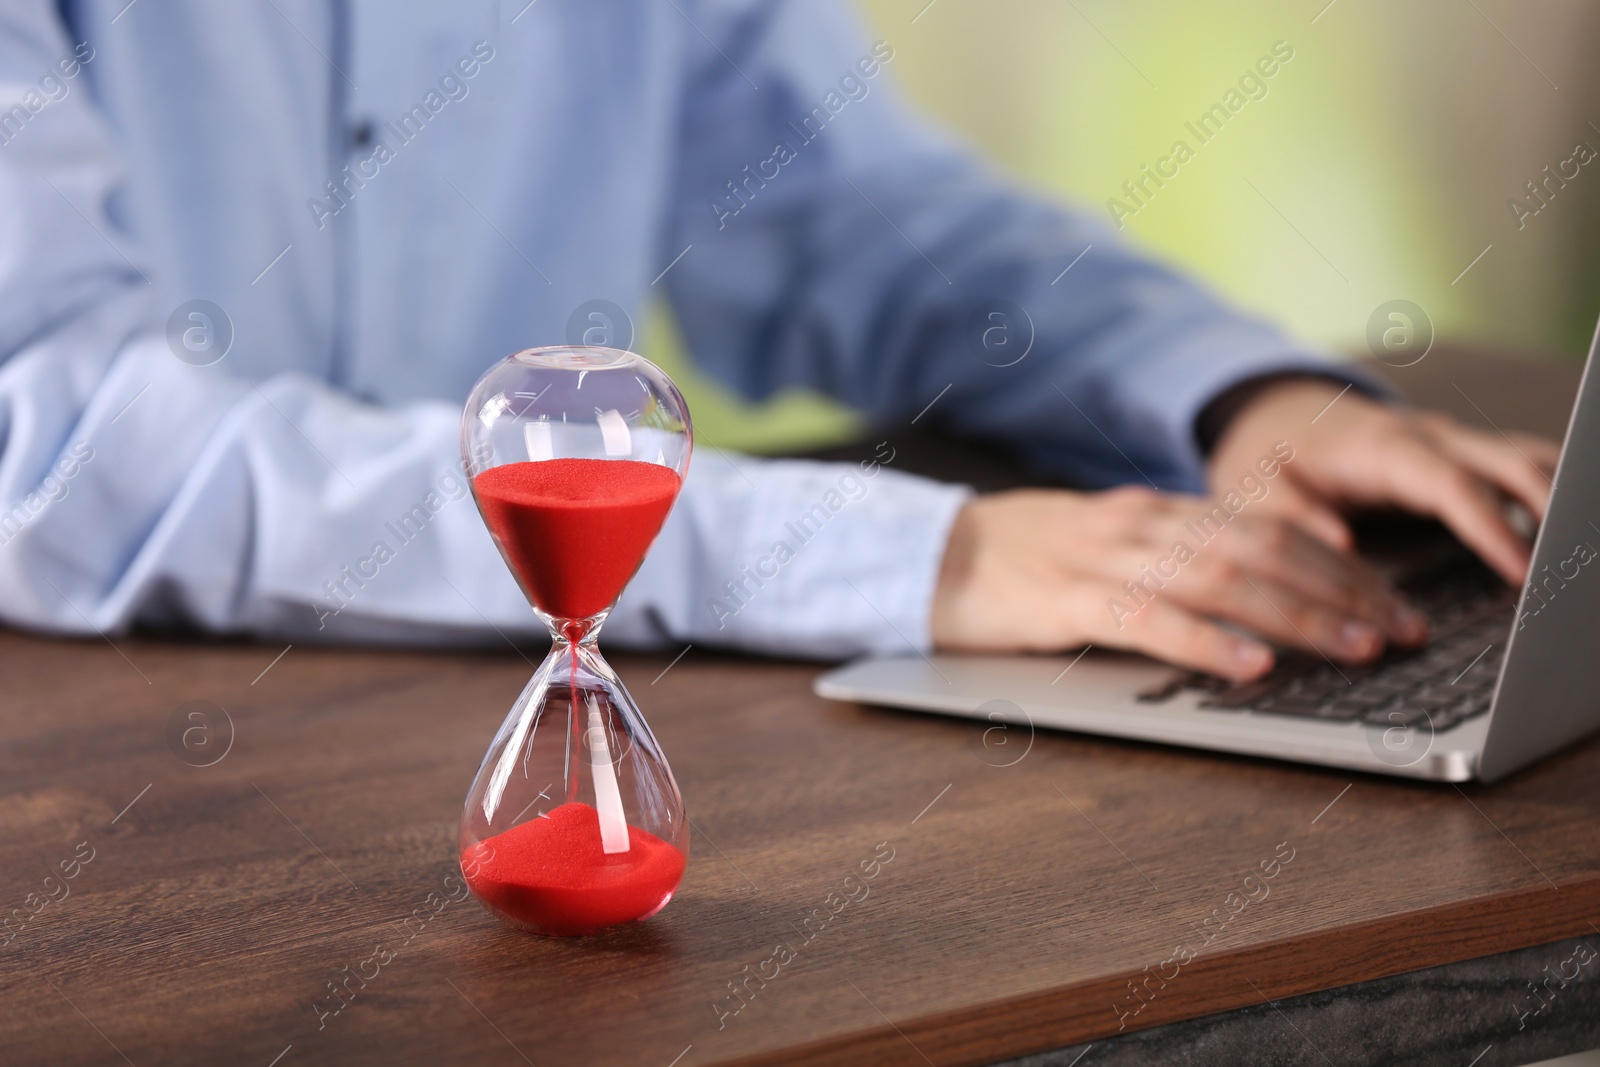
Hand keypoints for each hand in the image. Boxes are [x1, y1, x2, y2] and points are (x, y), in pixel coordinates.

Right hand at [930, 486, 1427, 680]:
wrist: (929, 555)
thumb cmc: (1024, 563)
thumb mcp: (1110, 548)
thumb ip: (1175, 560)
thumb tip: (1259, 592)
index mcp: (1159, 512)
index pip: (1271, 526)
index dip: (1341, 563)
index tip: (1394, 601)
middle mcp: (1143, 524)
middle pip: (1263, 547)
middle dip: (1342, 589)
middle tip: (1401, 629)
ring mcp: (1104, 558)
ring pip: (1221, 578)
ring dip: (1297, 614)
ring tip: (1354, 648)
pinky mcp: (1066, 601)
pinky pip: (1149, 619)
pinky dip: (1206, 642)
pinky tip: (1250, 666)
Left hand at [1205, 378, 1560, 582]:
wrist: (1275, 417)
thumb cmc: (1268, 457)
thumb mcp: (1256, 487)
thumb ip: (1291, 517)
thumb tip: (1342, 548)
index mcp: (1383, 448)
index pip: (1450, 484)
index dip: (1491, 525)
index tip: (1523, 570)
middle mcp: (1430, 438)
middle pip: (1510, 463)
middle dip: (1555, 506)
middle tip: (1576, 563)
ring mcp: (1454, 444)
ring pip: (1528, 459)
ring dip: (1564, 496)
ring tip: (1582, 549)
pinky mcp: (1465, 458)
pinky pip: (1522, 469)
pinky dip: (1553, 495)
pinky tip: (1570, 533)